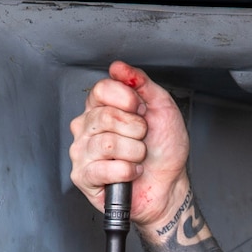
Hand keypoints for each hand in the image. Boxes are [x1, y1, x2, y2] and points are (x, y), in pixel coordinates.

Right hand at [68, 60, 190, 232]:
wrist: (170, 183)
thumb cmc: (164, 149)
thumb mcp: (161, 107)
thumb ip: (141, 82)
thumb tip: (118, 67)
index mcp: (101, 107)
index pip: (102, 89)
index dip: (128, 100)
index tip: (142, 111)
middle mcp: (87, 127)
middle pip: (105, 116)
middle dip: (135, 129)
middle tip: (141, 139)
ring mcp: (82, 151)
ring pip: (107, 143)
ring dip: (134, 152)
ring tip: (137, 157)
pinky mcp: (83, 177)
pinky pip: (103, 169)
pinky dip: (127, 171)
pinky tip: (131, 172)